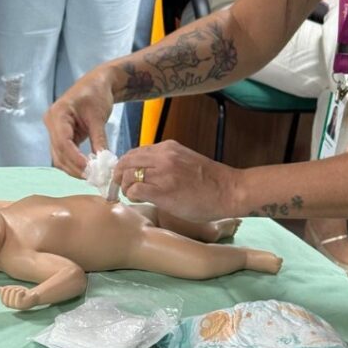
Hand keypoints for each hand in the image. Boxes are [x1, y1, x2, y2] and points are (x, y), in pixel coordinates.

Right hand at [0, 284, 37, 309]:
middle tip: (19, 290)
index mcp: (9, 304)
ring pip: (14, 292)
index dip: (6, 291)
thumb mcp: (14, 291)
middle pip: (8, 293)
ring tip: (22, 291)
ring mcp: (19, 306)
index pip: (3, 297)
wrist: (35, 296)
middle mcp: (13, 306)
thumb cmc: (24, 294)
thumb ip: (6, 290)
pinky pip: (19, 294)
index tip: (12, 288)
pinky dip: (21, 291)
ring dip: (19, 289)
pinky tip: (24, 291)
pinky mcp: (25, 303)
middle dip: (13, 288)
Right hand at [44, 71, 114, 178]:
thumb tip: (103, 163)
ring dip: (75, 168)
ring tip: (93, 176)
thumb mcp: (99, 117)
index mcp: (58, 114)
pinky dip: (76, 162)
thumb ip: (99, 140)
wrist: (98, 83)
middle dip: (75, 167)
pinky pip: (65, 153)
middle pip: (59, 153)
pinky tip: (89, 169)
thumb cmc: (97, 93)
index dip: (75, 159)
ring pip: (60, 156)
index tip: (90, 170)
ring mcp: (55, 130)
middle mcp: (52, 123)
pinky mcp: (62, 135)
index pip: (63, 142)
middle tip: (93, 178)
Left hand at [114, 140, 239, 220]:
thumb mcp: (185, 161)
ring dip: (125, 187)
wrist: (229, 191)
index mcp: (168, 147)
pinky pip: (135, 190)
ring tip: (132, 196)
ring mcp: (163, 173)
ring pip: (127, 175)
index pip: (135, 152)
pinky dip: (132, 196)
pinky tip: (139, 201)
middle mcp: (163, 156)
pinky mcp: (163, 192)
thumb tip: (144, 172)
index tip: (123, 175)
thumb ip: (165, 162)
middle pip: (126, 161)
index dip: (125, 165)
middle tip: (120, 187)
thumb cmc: (209, 181)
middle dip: (119, 175)